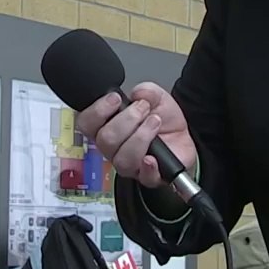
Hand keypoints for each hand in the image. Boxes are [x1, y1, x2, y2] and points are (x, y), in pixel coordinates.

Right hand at [74, 82, 195, 187]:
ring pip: (123, 159)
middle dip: (127, 119)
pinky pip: (144, 177)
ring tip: (155, 122)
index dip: (97, 111)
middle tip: (143, 108)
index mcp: (107, 126)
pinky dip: (149, 167)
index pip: (86, 123)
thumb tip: (138, 93)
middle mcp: (113, 148)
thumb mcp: (156, 96)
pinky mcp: (149, 176)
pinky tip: (153, 157)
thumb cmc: (162, 117)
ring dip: (141, 137)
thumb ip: (147, 90)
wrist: (182, 134)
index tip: (115, 99)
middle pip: (105, 140)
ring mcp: (130, 164)